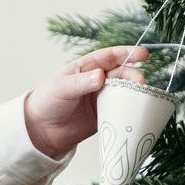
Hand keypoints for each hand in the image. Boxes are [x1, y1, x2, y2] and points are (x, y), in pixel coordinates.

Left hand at [23, 45, 149, 159]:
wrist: (42, 131)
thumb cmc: (47, 102)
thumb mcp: (62, 88)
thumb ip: (81, 82)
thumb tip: (100, 76)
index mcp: (86, 67)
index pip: (110, 56)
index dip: (127, 53)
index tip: (142, 54)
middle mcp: (97, 80)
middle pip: (121, 73)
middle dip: (133, 75)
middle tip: (140, 82)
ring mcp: (102, 97)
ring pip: (124, 91)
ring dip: (134, 92)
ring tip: (142, 95)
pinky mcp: (104, 114)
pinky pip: (121, 109)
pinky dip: (130, 109)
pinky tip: (137, 110)